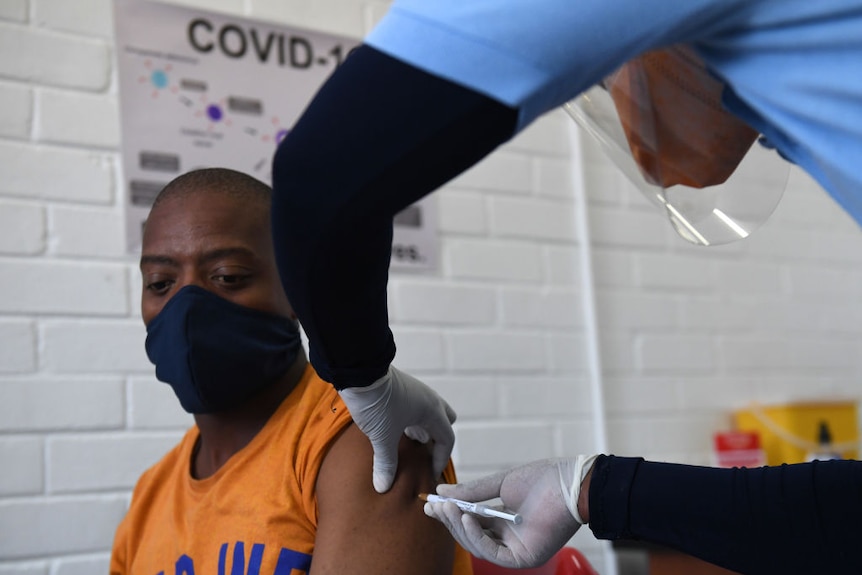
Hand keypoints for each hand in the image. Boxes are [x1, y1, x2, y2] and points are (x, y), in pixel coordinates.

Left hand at [338, 366, 456, 492]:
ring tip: (407, 446)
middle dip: (436, 440)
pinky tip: (396, 429)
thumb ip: (386, 463)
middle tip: (422, 455)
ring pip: (429, 414)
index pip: (447, 439)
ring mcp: (416, 391)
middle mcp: (429, 400)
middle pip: (444, 422)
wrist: (360, 370)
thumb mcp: (382, 436)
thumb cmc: (377, 403)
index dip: (441, 459)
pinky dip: (412, 421)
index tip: (430, 474)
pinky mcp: (403, 388)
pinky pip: (416, 408)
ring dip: (423, 430)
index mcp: (432, 411)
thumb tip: (384, 487)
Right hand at [424, 456, 597, 567]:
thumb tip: (441, 492)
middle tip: (432, 506)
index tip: (430, 502)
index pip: (471, 521)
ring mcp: (517, 549)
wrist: (571, 482)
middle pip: (471, 535)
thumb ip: (471, 492)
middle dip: (450, 521)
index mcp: (505, 520)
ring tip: (447, 509)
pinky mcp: (524, 557)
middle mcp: (509, 537)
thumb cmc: (543, 479)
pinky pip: (493, 552)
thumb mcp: (500, 483)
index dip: (450, 513)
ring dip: (460, 527)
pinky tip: (467, 519)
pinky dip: (477, 538)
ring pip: (478, 545)